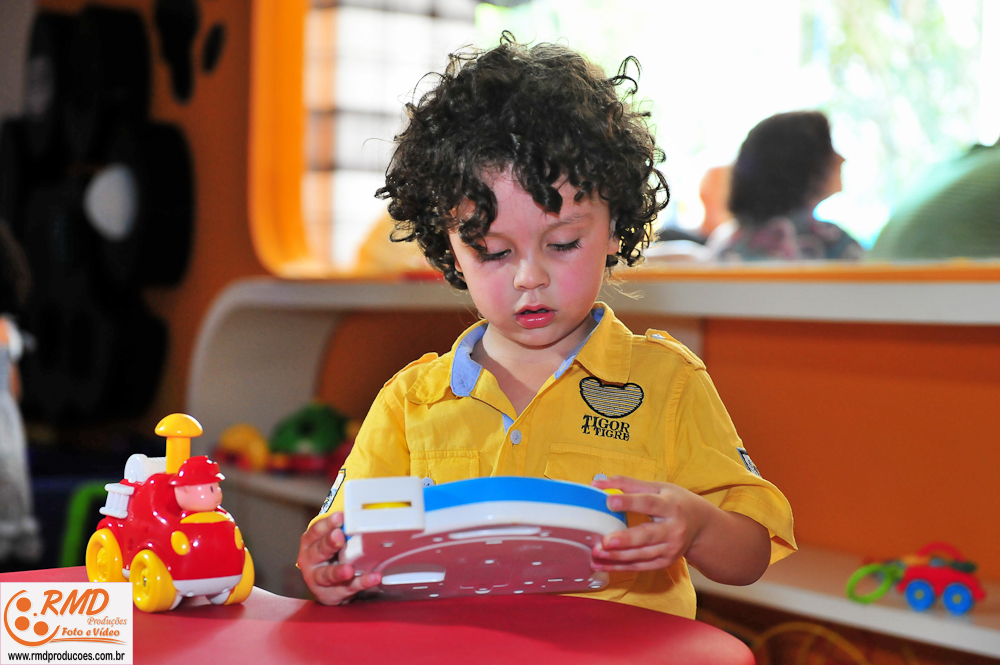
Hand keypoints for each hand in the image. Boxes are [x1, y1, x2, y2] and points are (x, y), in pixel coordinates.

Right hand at [297, 512, 381, 604]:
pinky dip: (361, 582)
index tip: (339, 517)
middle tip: (339, 536)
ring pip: (327, 575)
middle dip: (330, 543)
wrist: (326, 585)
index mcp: (309, 543)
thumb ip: (340, 529)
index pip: (316, 531)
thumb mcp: (329, 540)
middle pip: (319, 551)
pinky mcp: (332, 594)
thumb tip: (359, 514)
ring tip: (349, 569)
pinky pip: (348, 588)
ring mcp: (318, 580)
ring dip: (339, 572)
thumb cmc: (329, 556)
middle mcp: (310, 561)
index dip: (327, 524)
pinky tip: (372, 578)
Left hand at [589, 476, 709, 571]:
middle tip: (605, 541)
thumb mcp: (657, 487)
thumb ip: (627, 484)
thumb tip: (597, 483)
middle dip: (626, 539)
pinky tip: (601, 564)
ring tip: (596, 553)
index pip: (648, 503)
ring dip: (617, 556)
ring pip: (641, 555)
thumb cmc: (675, 502)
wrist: (701, 526)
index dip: (629, 502)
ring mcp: (670, 548)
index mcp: (670, 506)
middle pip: (648, 535)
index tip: (609, 501)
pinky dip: (619, 567)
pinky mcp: (664, 562)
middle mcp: (673, 529)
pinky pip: (639, 566)